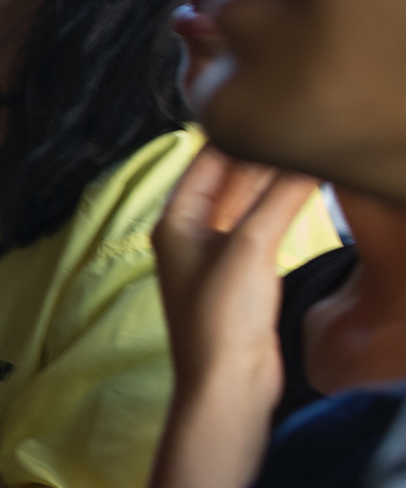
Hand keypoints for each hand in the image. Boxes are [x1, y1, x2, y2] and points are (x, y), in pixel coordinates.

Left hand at [152, 143, 317, 413]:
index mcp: (175, 222)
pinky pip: (263, 226)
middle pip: (229, 179)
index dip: (238, 132)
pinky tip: (308, 188)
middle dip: (263, 153)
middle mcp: (191, 234)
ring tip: (311, 145)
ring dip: (276, 179)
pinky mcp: (243, 274)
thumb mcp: (251, 247)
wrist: (228, 384)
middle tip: (301, 122)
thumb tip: (307, 155)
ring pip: (249, 202)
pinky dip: (283, 206)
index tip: (271, 103)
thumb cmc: (221, 321)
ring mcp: (218, 254)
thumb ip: (279, 198)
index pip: (206, 160)